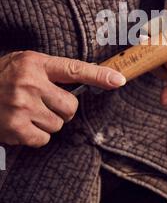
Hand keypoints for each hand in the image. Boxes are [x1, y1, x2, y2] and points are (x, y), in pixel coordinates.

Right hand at [0, 51, 125, 146]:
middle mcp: (29, 82)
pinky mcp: (15, 127)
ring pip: (58, 124)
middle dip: (62, 109)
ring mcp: (21, 106)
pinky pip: (44, 139)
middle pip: (71, 107)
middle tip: (42, 103)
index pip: (74, 69)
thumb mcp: (23, 64)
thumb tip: (86, 83)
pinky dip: (34, 136)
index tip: (119, 80)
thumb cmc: (0, 77)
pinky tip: (19, 124)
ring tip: (25, 112)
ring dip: (46, 122)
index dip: (99, 75)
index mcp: (34, 63)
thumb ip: (50, 72)